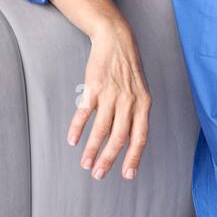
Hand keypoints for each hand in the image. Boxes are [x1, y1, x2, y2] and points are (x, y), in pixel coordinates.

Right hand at [68, 21, 151, 180]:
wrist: (117, 41)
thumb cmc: (129, 71)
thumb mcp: (141, 93)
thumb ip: (136, 116)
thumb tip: (130, 143)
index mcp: (143, 106)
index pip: (140, 138)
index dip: (133, 158)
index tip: (127, 175)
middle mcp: (129, 102)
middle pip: (118, 138)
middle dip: (108, 160)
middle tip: (99, 175)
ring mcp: (111, 95)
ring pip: (101, 130)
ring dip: (91, 150)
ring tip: (85, 165)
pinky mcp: (94, 88)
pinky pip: (84, 113)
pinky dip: (78, 129)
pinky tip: (73, 141)